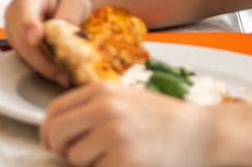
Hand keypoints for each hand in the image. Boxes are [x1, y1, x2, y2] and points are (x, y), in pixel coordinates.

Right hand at [3, 0, 96, 83]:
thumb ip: (69, 15)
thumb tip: (63, 38)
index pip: (24, 10)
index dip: (28, 26)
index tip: (36, 39)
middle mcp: (14, 11)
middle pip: (21, 38)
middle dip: (41, 59)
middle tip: (62, 75)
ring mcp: (13, 27)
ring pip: (22, 52)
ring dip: (42, 66)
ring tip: (65, 77)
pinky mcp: (18, 41)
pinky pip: (26, 57)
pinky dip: (41, 66)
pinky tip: (58, 72)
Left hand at [40, 83, 214, 166]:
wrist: (203, 134)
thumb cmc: (163, 118)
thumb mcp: (125, 98)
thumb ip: (92, 107)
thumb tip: (55, 129)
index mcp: (101, 91)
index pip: (54, 110)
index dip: (48, 129)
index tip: (51, 142)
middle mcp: (104, 110)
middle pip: (56, 133)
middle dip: (59, 148)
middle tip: (72, 155)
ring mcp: (115, 135)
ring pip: (74, 157)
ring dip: (88, 163)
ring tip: (113, 156)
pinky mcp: (125, 160)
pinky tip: (126, 164)